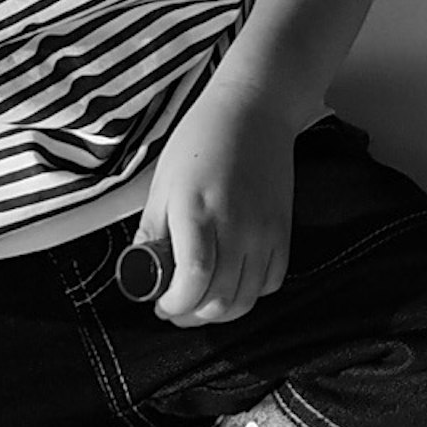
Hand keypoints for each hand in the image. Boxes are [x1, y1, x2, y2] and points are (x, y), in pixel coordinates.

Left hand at [139, 80, 300, 329]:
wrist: (255, 112)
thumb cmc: (203, 141)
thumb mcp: (163, 184)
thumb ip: (152, 232)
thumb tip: (142, 273)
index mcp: (198, 212)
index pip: (193, 280)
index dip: (175, 304)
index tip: (161, 304)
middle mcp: (236, 226)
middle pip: (219, 298)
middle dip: (192, 314)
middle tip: (175, 307)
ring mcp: (265, 231)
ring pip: (246, 298)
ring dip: (219, 310)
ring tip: (201, 301)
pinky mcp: (284, 230)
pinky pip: (271, 282)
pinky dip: (249, 293)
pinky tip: (231, 282)